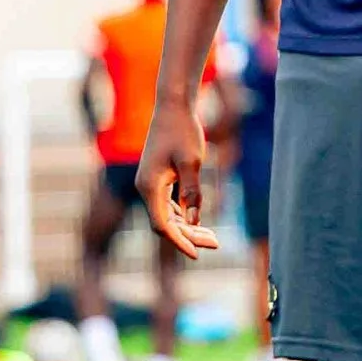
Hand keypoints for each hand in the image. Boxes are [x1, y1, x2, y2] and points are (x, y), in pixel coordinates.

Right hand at [140, 102, 219, 261]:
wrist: (173, 106)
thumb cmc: (183, 131)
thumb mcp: (192, 162)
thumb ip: (192, 193)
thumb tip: (194, 222)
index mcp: (149, 187)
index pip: (162, 226)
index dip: (180, 242)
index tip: (198, 254)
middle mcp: (145, 187)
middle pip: (166, 224)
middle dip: (189, 236)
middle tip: (216, 243)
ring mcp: (150, 183)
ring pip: (167, 215)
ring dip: (187, 227)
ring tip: (212, 237)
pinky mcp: (157, 178)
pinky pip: (168, 205)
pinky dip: (183, 215)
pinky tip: (198, 220)